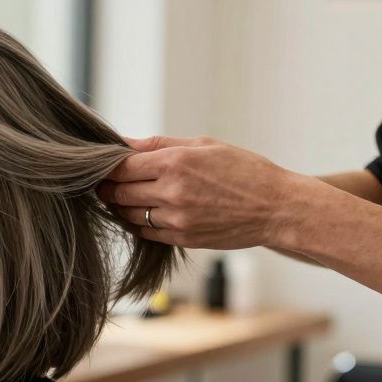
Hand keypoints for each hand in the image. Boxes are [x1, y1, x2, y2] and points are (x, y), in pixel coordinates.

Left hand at [96, 135, 304, 249]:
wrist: (277, 207)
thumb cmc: (243, 170)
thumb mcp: (204, 145)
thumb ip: (159, 144)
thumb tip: (123, 142)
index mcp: (175, 163)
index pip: (120, 167)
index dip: (107, 167)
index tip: (104, 166)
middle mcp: (172, 192)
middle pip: (118, 192)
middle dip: (108, 188)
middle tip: (106, 183)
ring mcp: (176, 219)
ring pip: (128, 215)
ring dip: (120, 207)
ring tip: (126, 197)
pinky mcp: (182, 239)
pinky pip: (145, 232)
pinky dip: (138, 223)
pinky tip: (145, 212)